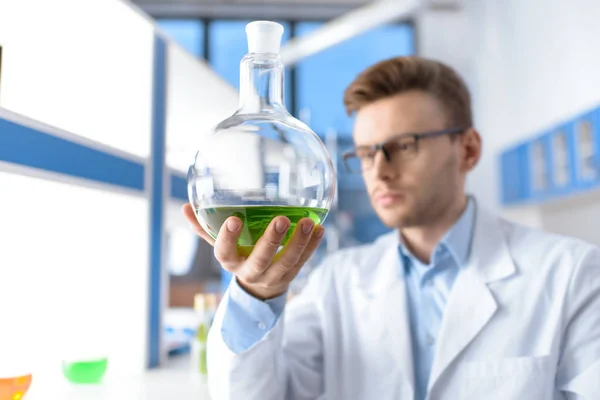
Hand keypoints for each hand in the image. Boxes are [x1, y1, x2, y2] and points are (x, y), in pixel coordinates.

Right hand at [182, 203, 324, 299]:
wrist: (258, 288)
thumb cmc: (238, 256)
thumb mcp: (221, 245)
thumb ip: (204, 227)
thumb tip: (186, 207)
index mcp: (230, 262)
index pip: (224, 252)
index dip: (228, 238)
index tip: (233, 219)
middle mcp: (251, 271)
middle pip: (261, 259)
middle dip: (271, 241)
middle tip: (281, 220)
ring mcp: (274, 275)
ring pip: (287, 261)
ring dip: (299, 242)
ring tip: (308, 222)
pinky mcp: (292, 274)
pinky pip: (304, 261)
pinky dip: (313, 246)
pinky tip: (320, 229)